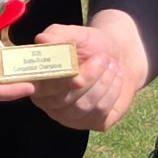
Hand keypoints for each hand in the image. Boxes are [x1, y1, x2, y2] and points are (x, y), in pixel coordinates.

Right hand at [25, 21, 145, 130]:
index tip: (76, 70)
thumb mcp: (76, 35)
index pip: (40, 89)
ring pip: (83, 107)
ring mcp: (70, 116)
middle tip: (104, 58)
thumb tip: (42, 40)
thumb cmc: (91, 46)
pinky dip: (112, 92)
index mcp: (38, 81)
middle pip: (64, 100)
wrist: (118, 57)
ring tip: (112, 65)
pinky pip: (99, 113)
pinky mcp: (91, 123)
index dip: (57, 82)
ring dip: (103, 83)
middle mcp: (49, 102)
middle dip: (89, 78)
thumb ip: (58, 35)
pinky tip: (116, 78)